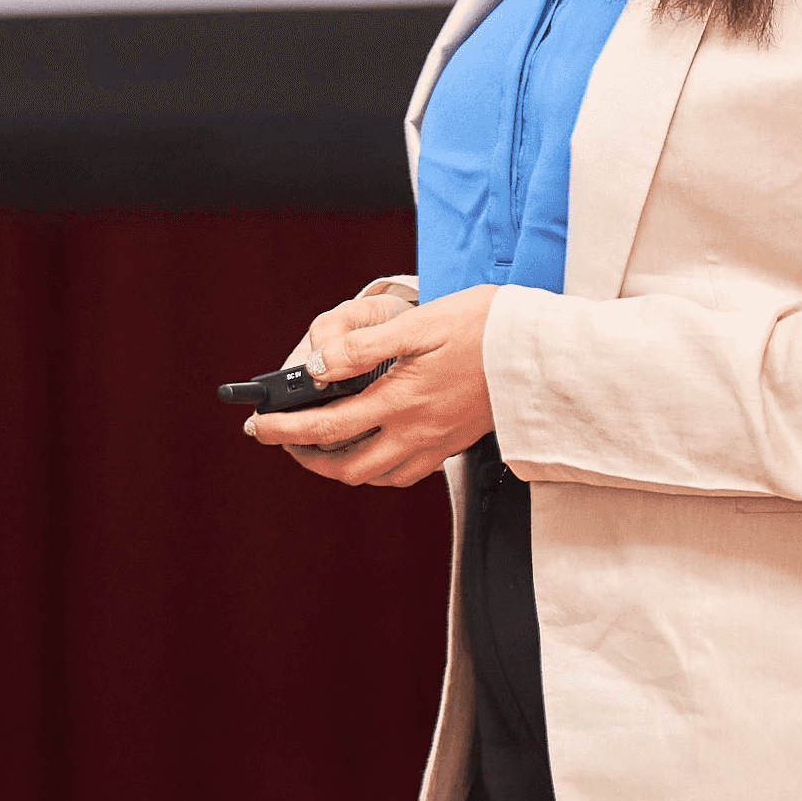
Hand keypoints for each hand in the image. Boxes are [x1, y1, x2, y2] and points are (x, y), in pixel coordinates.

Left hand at [245, 286, 496, 489]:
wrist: (543, 351)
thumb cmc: (487, 326)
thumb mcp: (420, 324)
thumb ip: (364, 348)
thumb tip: (318, 367)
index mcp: (400, 401)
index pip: (326, 426)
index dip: (284, 429)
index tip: (258, 425)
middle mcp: (416, 432)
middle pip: (345, 467)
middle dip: (305, 457)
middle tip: (283, 438)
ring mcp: (437, 443)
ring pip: (375, 476)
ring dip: (339, 467)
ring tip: (320, 445)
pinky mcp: (455, 443)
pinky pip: (406, 473)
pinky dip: (378, 468)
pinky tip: (374, 446)